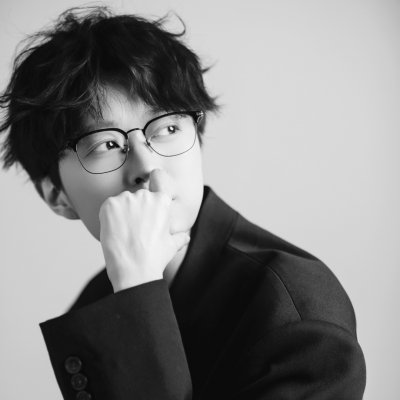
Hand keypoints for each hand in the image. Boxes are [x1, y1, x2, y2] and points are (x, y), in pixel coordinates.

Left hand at [99, 169, 189, 291]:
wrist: (134, 270)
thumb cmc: (155, 258)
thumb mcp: (172, 246)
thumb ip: (179, 237)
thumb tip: (185, 237)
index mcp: (163, 200)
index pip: (158, 179)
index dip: (154, 185)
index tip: (149, 190)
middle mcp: (145, 195)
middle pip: (138, 195)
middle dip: (137, 207)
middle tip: (135, 228)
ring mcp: (126, 199)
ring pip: (123, 201)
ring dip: (122, 212)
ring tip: (125, 233)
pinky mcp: (109, 205)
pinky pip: (109, 206)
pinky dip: (109, 216)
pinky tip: (115, 231)